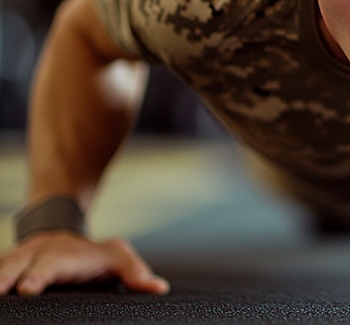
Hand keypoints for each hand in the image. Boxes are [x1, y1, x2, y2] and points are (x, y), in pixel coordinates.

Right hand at [0, 232, 169, 295]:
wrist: (61, 234)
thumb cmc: (91, 255)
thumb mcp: (117, 258)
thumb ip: (135, 272)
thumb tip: (159, 288)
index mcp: (60, 256)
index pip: (49, 266)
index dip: (38, 277)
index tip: (27, 288)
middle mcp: (33, 256)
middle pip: (13, 265)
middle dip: (2, 277)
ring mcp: (14, 261)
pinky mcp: (2, 268)